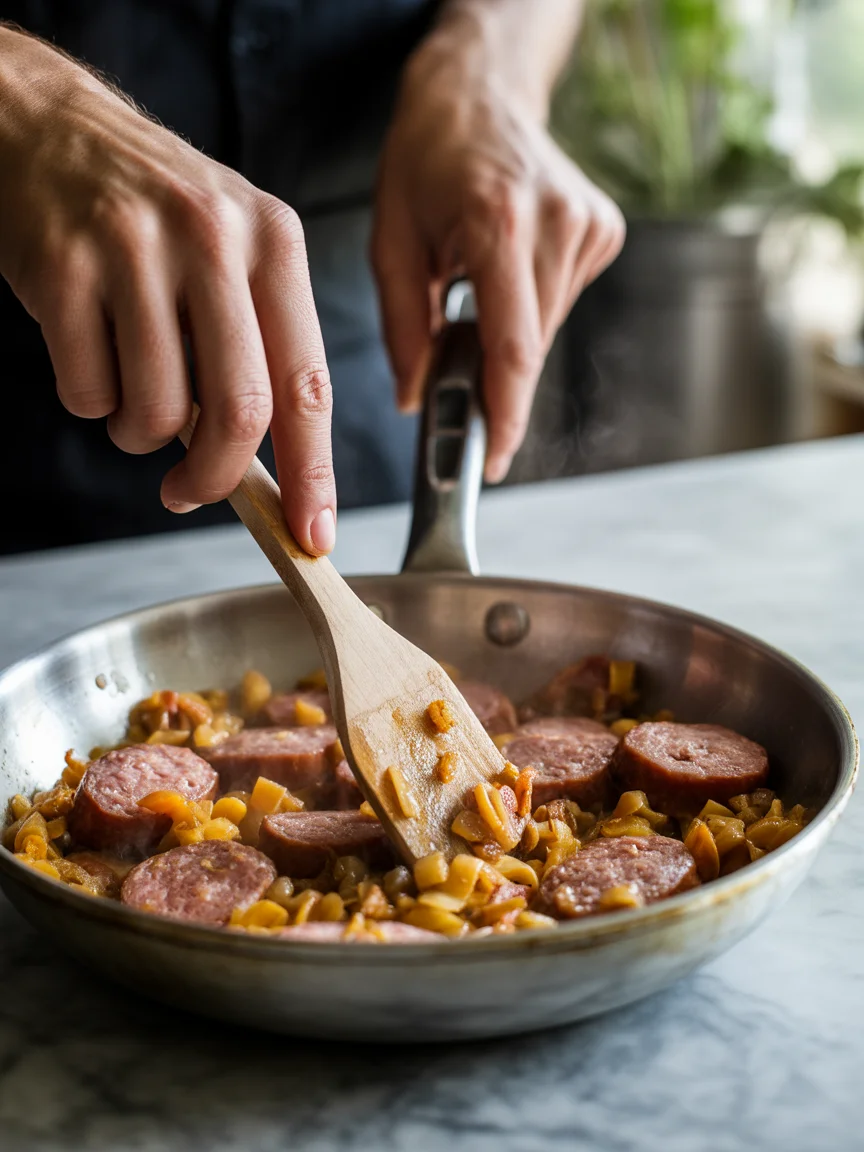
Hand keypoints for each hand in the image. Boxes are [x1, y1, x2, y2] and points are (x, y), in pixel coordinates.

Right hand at [0, 27, 335, 553]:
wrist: (46, 126)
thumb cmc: (153, 211)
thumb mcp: (232, 249)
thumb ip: (260, 345)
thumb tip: (274, 470)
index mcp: (273, 241)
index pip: (308, 382)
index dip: (314, 473)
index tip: (313, 535)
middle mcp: (213, 238)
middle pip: (240, 411)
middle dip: (215, 478)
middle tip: (189, 491)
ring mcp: (133, 248)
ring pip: (156, 412)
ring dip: (140, 434)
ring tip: (131, 389)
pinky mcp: (62, 266)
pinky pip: (87, 392)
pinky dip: (90, 401)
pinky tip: (89, 351)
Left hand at [371, 28, 624, 482]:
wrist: (478, 92)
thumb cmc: (426, 159)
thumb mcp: (391, 241)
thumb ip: (402, 329)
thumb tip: (417, 399)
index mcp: (499, 223)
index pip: (512, 348)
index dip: (504, 416)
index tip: (491, 459)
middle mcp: (556, 223)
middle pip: (531, 347)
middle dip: (494, 380)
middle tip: (458, 380)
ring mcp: (587, 225)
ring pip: (548, 330)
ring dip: (509, 336)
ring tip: (476, 289)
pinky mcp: (603, 229)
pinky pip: (562, 302)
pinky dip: (530, 307)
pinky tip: (507, 267)